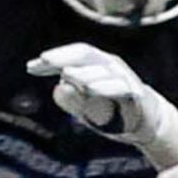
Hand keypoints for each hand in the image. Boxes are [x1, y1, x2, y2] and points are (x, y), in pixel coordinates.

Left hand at [31, 43, 177, 163]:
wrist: (146, 123)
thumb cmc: (112, 111)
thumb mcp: (85, 107)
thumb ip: (71, 99)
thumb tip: (58, 89)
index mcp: (97, 66)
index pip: (73, 56)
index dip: (53, 59)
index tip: (31, 67)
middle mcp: (110, 66)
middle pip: (86, 54)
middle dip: (64, 56)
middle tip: (45, 59)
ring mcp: (124, 78)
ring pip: (103, 69)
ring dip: (84, 71)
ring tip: (66, 74)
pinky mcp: (135, 93)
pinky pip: (120, 87)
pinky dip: (105, 86)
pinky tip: (90, 89)